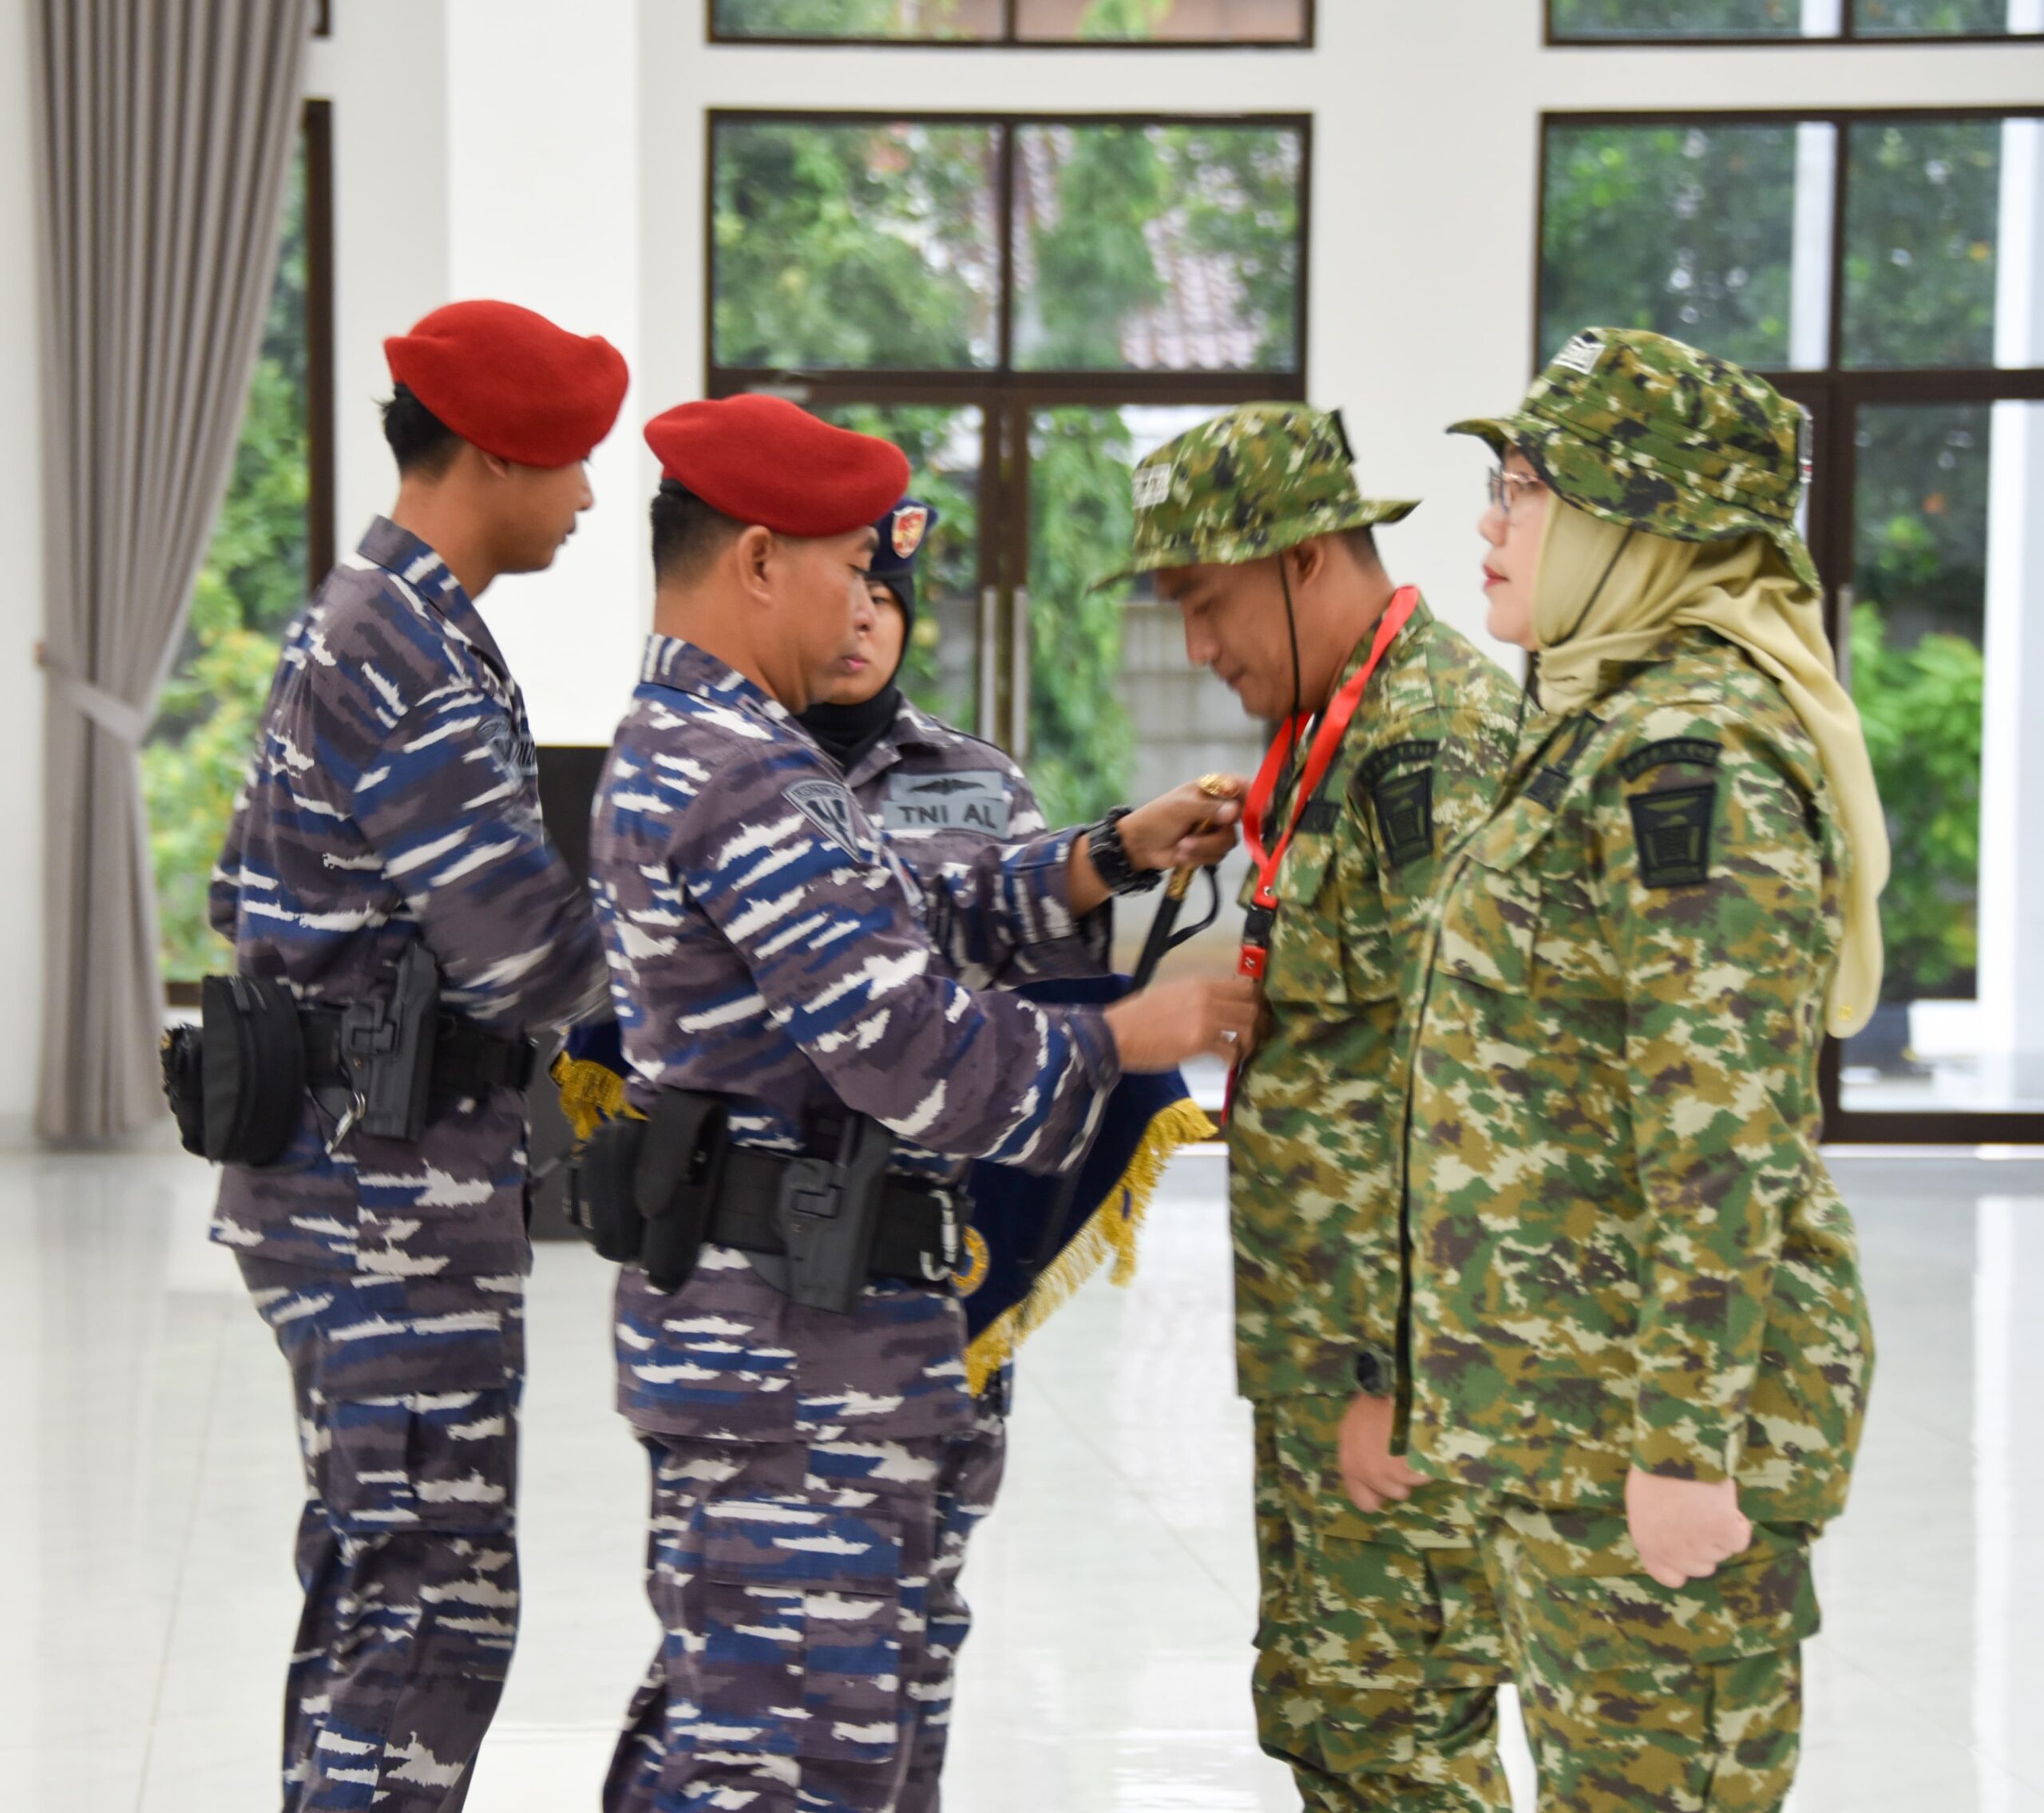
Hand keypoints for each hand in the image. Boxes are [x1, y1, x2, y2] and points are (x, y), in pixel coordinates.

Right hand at [1102, 975, 1259, 1071]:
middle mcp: (1207, 996)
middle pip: (1251, 1006)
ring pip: (1247, 1028)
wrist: (1117, 1034)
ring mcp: (1206, 1018)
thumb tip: (1217, 1004)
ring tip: (1240, 1052)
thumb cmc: (1138, 1016)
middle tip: (1254, 1036)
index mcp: (1200, 983)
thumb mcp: (1171, 993)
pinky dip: (1232, 1060)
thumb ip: (1197, 996)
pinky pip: (1231, 1051)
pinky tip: (1224, 1064)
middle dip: (1258, 1023)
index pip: (1244, 985)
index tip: (1255, 1012)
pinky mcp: (1200, 1042)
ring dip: (1248, 1043)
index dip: (1256, 1000)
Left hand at [1118, 777, 1245, 872]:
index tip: (1263, 811)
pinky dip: (1199, 857)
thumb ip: (1209, 808)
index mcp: (1213, 789)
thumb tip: (1235, 811)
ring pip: (1228, 842)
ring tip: (1182, 846)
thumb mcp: (1181, 808)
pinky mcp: (1211, 849)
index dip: (1257, 797)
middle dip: (1217, 832)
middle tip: (1205, 833)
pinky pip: (1218, 856)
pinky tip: (1182, 853)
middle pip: (1241, 821)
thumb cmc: (1157, 817)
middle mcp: (1220, 808)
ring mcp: (1216, 829)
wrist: (1141, 845)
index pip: (1243, 787)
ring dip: (1203, 847)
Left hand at [1337, 1391, 1427, 1512]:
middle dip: (1403, 1478)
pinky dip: (1433, 1458)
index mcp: (1350, 1465)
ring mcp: (1393, 1473)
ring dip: (1419, 1467)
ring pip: (1415, 1482)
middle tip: (1406, 1455)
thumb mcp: (1353, 1427)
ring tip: (1417, 1442)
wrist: (1389, 1385)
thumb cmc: (1370, 1401)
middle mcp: (1370, 1475)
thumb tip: (1371, 1463)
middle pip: (1395, 1493)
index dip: (1379, 1494)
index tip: (1387, 1480)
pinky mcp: (1414, 1467)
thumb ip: (1359, 1452)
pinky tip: (1427, 1440)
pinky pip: (1429, 1471)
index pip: (1365, 1502)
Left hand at [1625, 1467, 1752, 1588]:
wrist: (1671, 1448)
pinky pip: (1740, 1539)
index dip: (1684, 1564)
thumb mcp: (1643, 1505)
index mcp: (1648, 1545)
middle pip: (1703, 1567)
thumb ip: (1659, 1530)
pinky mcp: (1723, 1531)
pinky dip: (1738, 1524)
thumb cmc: (1654, 1469)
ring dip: (1721, 1531)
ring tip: (1708, 1501)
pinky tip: (1725, 1505)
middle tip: (1700, 1513)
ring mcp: (1699, 1545)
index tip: (1690, 1547)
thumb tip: (1678, 1538)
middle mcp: (1673, 1552)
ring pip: (1723, 1552)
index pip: (1671, 1577)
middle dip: (1705, 1543)